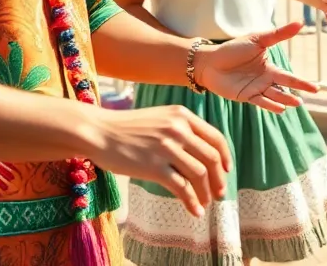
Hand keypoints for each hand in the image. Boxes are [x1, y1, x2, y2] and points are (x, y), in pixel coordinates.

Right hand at [86, 104, 230, 217]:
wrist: (98, 131)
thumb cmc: (127, 127)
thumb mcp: (160, 118)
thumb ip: (181, 129)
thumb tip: (203, 154)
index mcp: (182, 115)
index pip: (216, 138)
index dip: (225, 157)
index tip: (227, 170)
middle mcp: (178, 129)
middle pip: (212, 157)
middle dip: (219, 178)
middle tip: (219, 192)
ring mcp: (166, 148)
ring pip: (200, 174)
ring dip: (206, 192)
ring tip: (206, 203)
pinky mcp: (154, 166)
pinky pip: (182, 187)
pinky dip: (192, 201)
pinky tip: (194, 211)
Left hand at [195, 23, 320, 112]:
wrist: (210, 62)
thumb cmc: (232, 49)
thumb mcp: (257, 40)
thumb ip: (278, 34)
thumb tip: (300, 23)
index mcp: (269, 69)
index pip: (289, 77)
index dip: (302, 83)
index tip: (316, 88)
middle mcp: (265, 81)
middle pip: (285, 87)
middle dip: (298, 91)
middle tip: (313, 94)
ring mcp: (256, 89)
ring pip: (275, 96)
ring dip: (286, 99)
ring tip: (297, 102)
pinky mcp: (245, 96)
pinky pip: (260, 102)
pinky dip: (271, 105)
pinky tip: (281, 109)